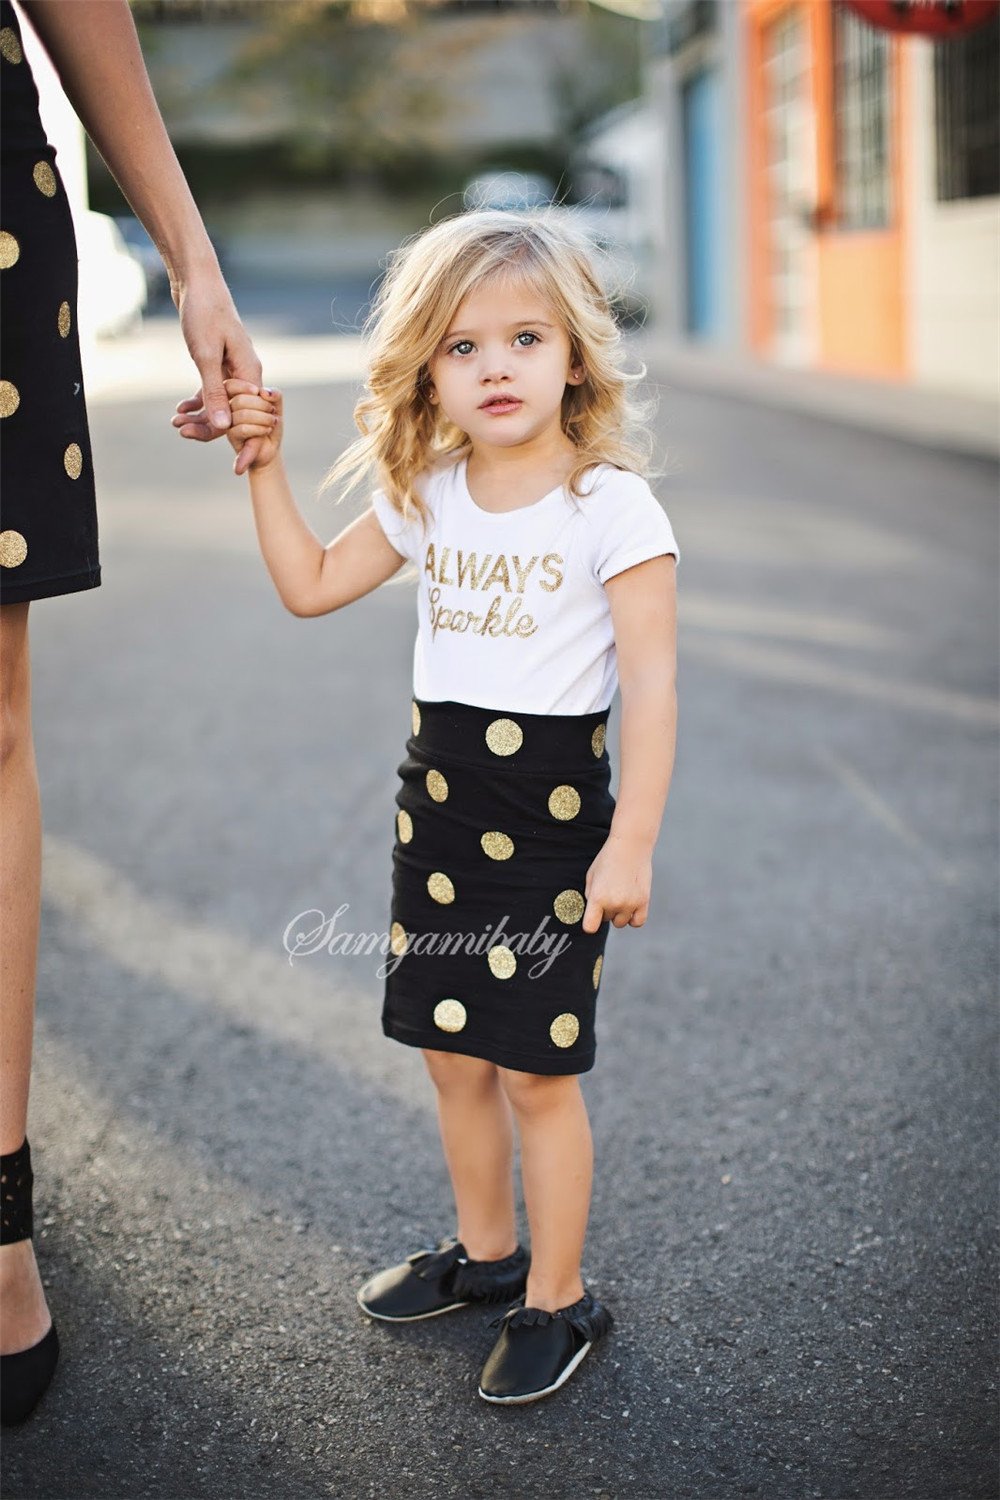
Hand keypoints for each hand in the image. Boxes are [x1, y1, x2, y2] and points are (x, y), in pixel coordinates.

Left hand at [169, 273, 263, 475]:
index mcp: (251, 374)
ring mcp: (234, 369)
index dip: (246, 446)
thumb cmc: (204, 313)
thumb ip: (214, 393)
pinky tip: (181, 408)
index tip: (237, 468)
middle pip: (236, 415)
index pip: (253, 420)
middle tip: (181, 434)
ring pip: (222, 404)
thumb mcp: (206, 356)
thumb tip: (224, 428)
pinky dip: (199, 401)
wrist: (197, 280)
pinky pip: (213, 391)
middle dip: (211, 430)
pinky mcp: (220, 363)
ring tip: (176, 424)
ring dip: (201, 416)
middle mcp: (247, 374)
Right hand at [224, 379, 281, 472]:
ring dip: (263, 418)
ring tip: (272, 422)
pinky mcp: (232, 438)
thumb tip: (264, 392)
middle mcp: (228, 409)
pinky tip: (267, 429)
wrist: (270, 448)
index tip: (260, 393)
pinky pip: (242, 429)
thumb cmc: (270, 423)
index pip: (230, 385)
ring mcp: (228, 423)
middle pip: (239, 400)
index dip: (245, 387)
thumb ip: (274, 394)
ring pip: (241, 415)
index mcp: (235, 396)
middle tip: (272, 411)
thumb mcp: (276, 405)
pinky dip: (259, 429)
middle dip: (261, 405)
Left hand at [581, 831, 652, 931]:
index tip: (592, 918)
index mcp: (597, 897)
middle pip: (606, 920)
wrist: (630, 846)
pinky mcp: (644, 902)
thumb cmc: (608, 859)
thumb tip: (593, 914)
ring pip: (620, 922)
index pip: (590, 927)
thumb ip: (590, 896)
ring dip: (619, 913)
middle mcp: (614, 903)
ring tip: (620, 895)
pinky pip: (637, 922)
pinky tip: (631, 906)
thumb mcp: (591, 876)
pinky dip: (633, 918)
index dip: (590, 924)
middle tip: (610, 891)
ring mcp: (630, 904)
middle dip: (605, 909)